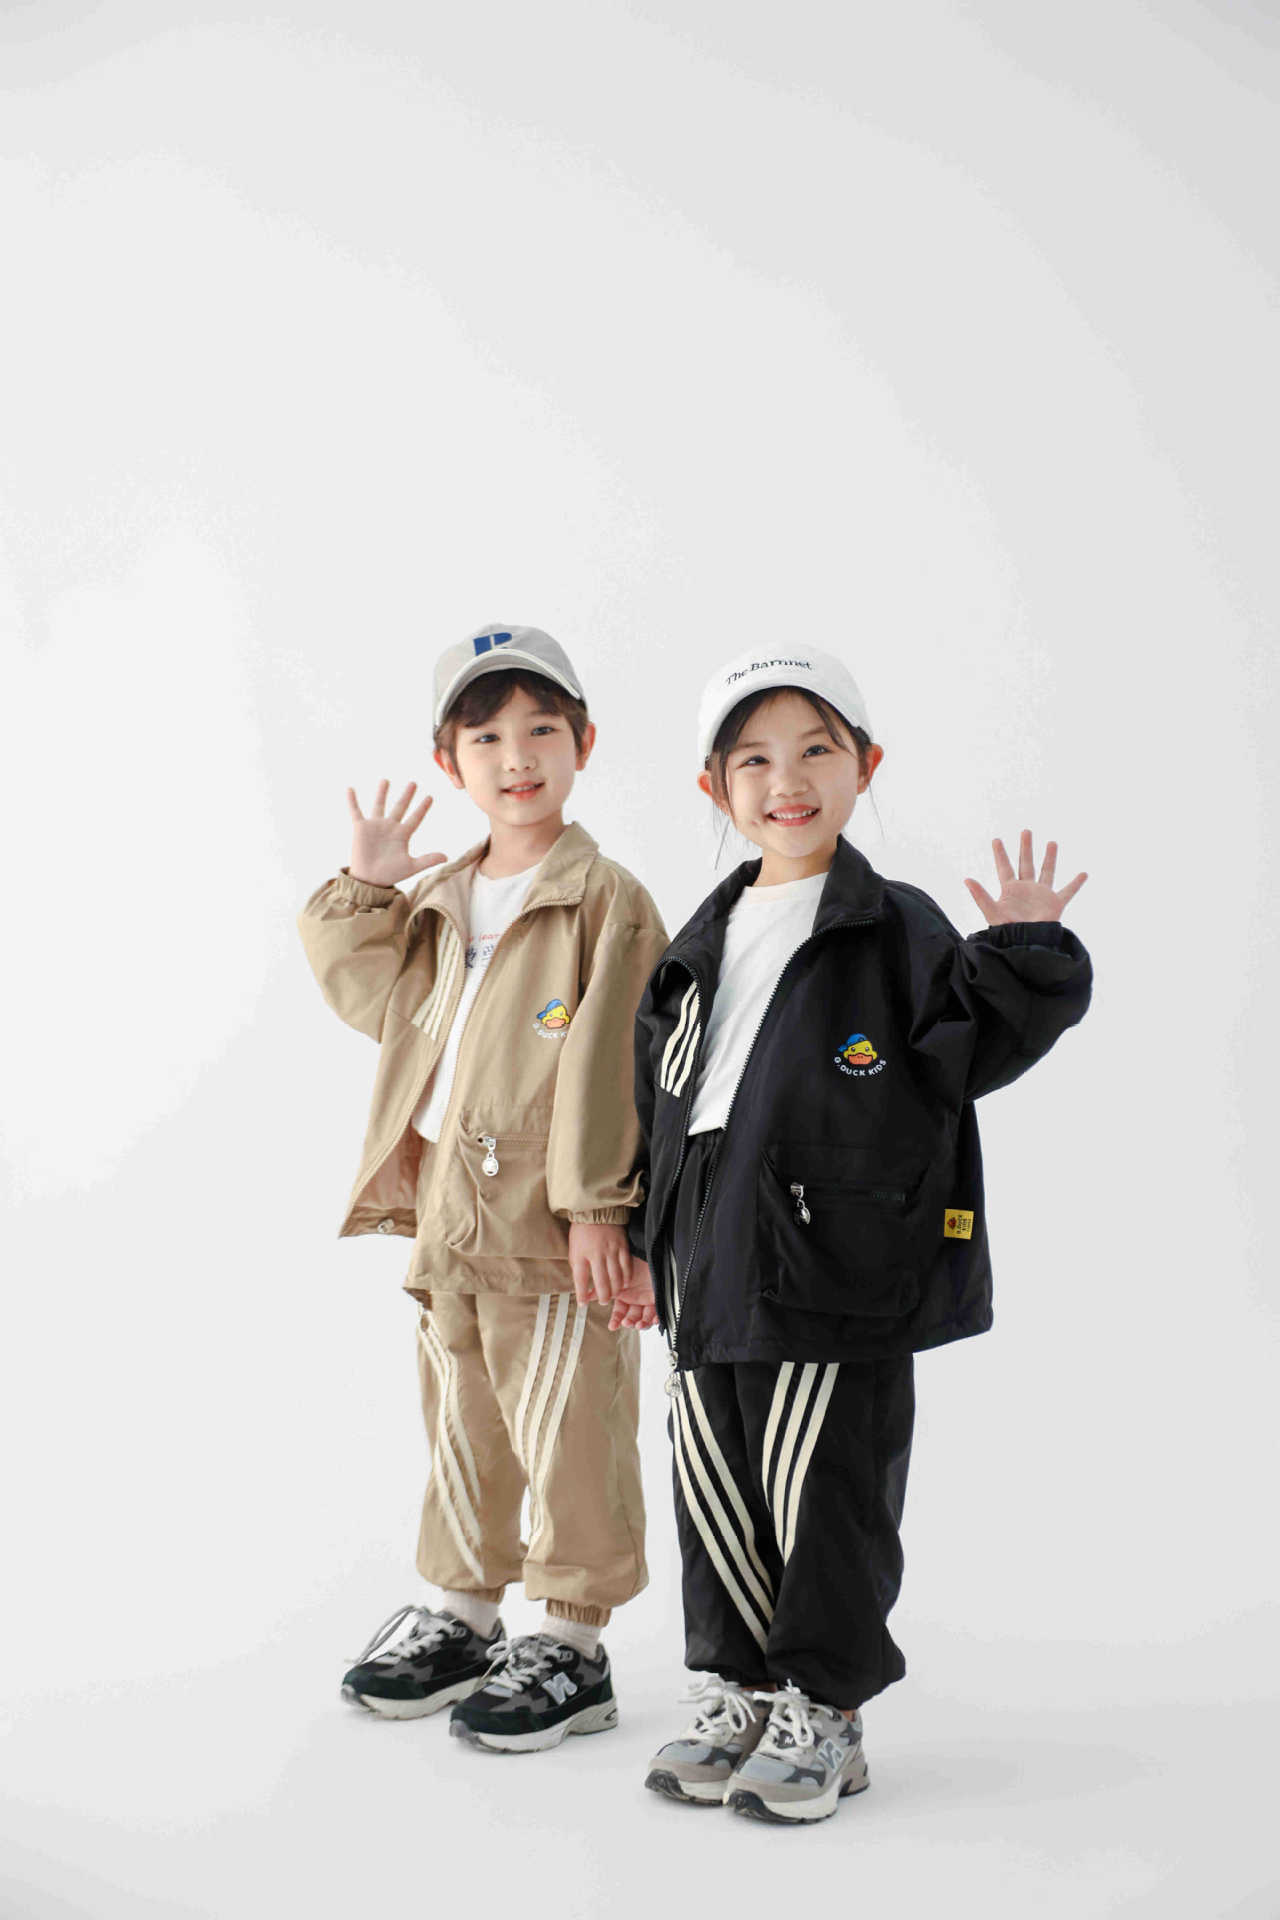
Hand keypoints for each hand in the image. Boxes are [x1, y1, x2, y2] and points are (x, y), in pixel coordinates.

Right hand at [346, 780, 446, 887]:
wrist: (369, 880)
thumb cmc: (390, 874)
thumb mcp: (411, 866)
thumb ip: (428, 860)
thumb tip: (446, 857)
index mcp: (402, 835)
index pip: (415, 818)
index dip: (422, 808)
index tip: (430, 797)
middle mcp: (390, 827)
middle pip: (400, 807)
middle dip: (407, 796)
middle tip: (413, 783)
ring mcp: (375, 826)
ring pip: (379, 805)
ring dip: (382, 793)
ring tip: (386, 780)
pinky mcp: (360, 828)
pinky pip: (356, 811)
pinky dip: (352, 801)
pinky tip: (350, 789)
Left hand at [568, 1222, 630, 1305]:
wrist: (596, 1210)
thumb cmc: (582, 1231)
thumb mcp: (574, 1249)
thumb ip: (578, 1267)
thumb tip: (582, 1286)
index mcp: (581, 1254)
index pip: (580, 1279)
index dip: (582, 1294)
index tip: (583, 1303)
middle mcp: (596, 1254)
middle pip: (601, 1282)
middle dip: (603, 1297)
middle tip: (603, 1302)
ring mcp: (611, 1250)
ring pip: (616, 1277)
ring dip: (615, 1290)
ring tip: (613, 1295)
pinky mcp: (622, 1246)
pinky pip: (627, 1267)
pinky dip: (626, 1278)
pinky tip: (624, 1283)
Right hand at [608, 1260, 658, 1332]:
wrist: (650, 1254)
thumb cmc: (634, 1261)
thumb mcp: (616, 1275)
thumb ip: (601, 1287)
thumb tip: (584, 1295)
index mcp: (624, 1295)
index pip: (619, 1312)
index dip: (616, 1320)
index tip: (612, 1326)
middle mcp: (635, 1299)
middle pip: (632, 1317)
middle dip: (629, 1323)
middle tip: (627, 1323)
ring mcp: (647, 1300)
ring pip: (644, 1318)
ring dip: (642, 1324)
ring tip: (639, 1324)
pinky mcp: (658, 1299)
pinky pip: (658, 1313)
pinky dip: (656, 1319)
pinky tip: (654, 1320)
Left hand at [964, 830, 1086, 925]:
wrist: (1026, 944)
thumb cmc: (1008, 931)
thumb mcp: (992, 912)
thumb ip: (980, 896)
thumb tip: (966, 879)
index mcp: (1010, 890)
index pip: (1004, 867)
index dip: (1000, 854)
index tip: (996, 839)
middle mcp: (1026, 889)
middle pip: (1026, 864)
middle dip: (1025, 848)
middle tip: (1026, 831)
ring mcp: (1041, 895)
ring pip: (1046, 872)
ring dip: (1049, 858)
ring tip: (1052, 842)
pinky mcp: (1055, 904)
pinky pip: (1068, 891)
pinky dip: (1076, 883)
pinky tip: (1084, 874)